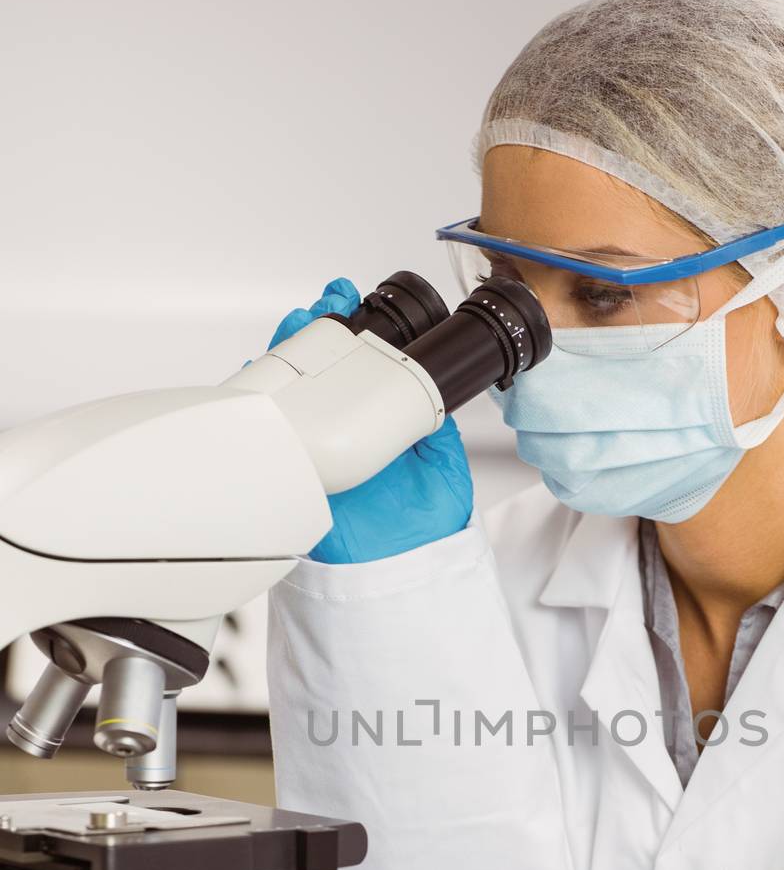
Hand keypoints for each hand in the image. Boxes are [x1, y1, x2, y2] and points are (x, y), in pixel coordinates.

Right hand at [269, 280, 472, 562]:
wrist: (406, 570)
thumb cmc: (422, 522)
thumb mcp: (439, 457)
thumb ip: (428, 417)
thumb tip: (431, 376)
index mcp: (370, 420)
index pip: (351, 364)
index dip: (347, 329)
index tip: (350, 298)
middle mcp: (336, 428)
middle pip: (310, 367)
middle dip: (309, 329)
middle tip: (321, 306)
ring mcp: (310, 447)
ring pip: (284, 389)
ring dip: (283, 352)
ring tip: (298, 324)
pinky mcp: (290, 472)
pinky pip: (264, 432)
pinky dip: (258, 401)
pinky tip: (262, 372)